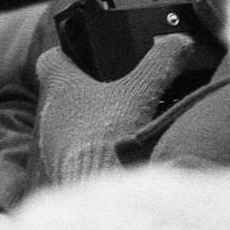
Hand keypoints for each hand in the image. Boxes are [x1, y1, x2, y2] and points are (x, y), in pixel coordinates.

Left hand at [34, 33, 193, 184]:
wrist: (100, 188)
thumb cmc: (111, 131)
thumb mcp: (142, 89)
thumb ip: (161, 61)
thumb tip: (180, 41)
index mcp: (59, 85)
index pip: (51, 59)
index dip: (68, 54)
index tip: (88, 56)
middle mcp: (50, 113)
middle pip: (64, 93)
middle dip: (89, 92)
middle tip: (119, 91)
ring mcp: (53, 144)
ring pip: (70, 125)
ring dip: (92, 124)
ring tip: (125, 125)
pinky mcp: (62, 170)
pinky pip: (76, 153)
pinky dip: (95, 150)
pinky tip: (119, 154)